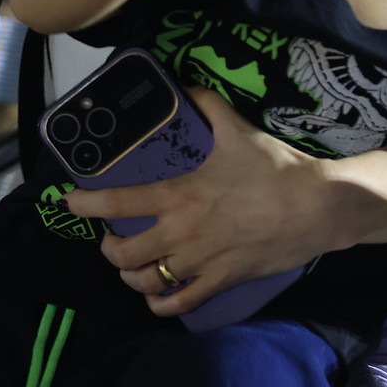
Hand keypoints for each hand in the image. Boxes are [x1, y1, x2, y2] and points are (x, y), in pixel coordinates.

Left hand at [65, 87, 341, 316]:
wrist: (317, 207)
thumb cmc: (275, 167)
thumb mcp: (236, 127)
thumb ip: (206, 104)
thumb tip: (185, 83)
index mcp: (178, 195)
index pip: (115, 203)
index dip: (84, 204)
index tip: (69, 202)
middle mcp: (181, 232)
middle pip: (122, 254)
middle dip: (107, 247)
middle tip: (110, 237)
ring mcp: (200, 262)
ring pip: (144, 280)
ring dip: (129, 275)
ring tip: (129, 264)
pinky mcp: (221, 281)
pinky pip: (179, 304)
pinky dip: (159, 304)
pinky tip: (155, 295)